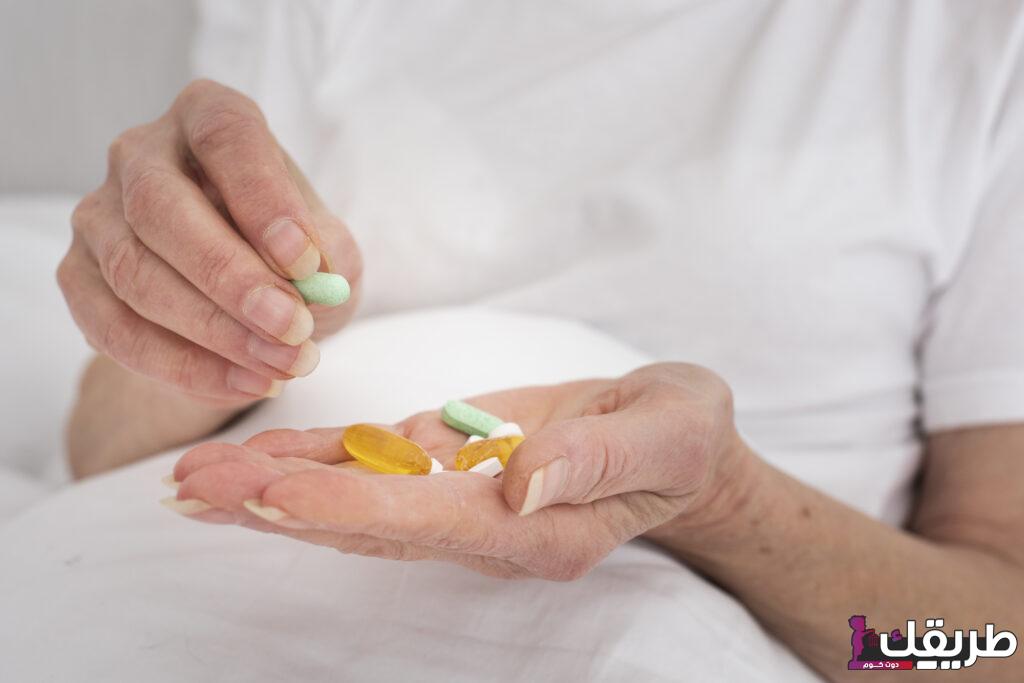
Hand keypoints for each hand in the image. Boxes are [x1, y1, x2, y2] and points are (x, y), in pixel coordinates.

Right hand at [58, 79, 361, 406]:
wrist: (245, 300)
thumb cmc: (290, 255)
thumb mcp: (327, 247)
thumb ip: (326, 255)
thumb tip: (312, 284)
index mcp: (207, 117)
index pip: (226, 136)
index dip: (264, 198)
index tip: (306, 261)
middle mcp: (140, 154)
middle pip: (162, 208)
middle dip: (232, 279)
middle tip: (292, 328)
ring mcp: (98, 215)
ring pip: (135, 275)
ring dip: (215, 333)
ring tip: (284, 365)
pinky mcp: (78, 277)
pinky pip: (115, 330)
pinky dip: (185, 367)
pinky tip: (246, 383)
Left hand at [166, 363, 751, 579]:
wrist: (671, 441)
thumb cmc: (680, 437)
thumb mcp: (669, 434)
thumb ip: (600, 461)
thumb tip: (526, 486)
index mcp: (538, 531)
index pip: (433, 522)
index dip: (354, 510)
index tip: (277, 497)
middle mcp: (485, 527)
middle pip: (370, 523)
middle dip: (281, 504)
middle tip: (194, 491)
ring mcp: (460, 498)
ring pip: (355, 497)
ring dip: (275, 485)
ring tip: (195, 478)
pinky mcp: (450, 462)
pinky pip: (373, 464)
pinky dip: (313, 459)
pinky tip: (257, 457)